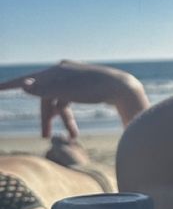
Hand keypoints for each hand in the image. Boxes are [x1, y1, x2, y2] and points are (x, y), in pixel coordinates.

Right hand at [0, 60, 148, 137]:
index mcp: (57, 71)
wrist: (124, 88)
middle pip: (45, 97)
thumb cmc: (96, 89)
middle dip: (45, 117)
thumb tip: (24, 85)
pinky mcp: (82, 87)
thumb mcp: (68, 92)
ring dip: (60, 120)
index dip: (11, 86)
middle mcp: (63, 73)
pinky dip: (69, 117)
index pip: (29, 80)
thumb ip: (45, 90)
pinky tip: (73, 133)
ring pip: (58, 102)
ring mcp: (73, 80)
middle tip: (44, 136)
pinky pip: (68, 103)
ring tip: (69, 137)